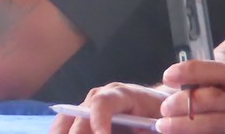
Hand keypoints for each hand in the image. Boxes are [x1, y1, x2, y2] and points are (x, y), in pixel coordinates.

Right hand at [47, 82, 169, 133]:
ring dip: (62, 131)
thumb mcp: (160, 123)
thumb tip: (136, 132)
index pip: (102, 103)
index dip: (98, 120)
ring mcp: (92, 104)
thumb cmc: (163, 114)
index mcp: (122, 95)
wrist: (162, 104)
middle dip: (77, 131)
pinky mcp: (88, 114)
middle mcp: (102, 96)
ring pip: (68, 117)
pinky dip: (62, 131)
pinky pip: (68, 123)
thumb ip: (146, 129)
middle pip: (80, 112)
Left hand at [156, 59, 224, 132]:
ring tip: (165, 126)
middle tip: (162, 109)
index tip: (168, 75)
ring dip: (186, 125)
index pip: (218, 71)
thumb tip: (180, 87)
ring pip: (217, 123)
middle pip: (213, 98)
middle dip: (183, 103)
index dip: (192, 71)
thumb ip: (219, 87)